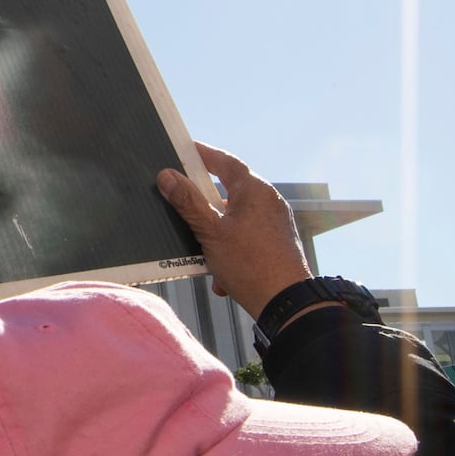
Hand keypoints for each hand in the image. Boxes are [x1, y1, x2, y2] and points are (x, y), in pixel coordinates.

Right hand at [157, 142, 311, 319]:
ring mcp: (276, 222)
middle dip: (205, 202)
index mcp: (255, 191)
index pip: (226, 161)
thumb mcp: (210, 232)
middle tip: (184, 199)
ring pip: (237, 217)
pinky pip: (248, 236)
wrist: (287, 305)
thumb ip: (188, 202)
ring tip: (203, 250)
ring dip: (217, 233)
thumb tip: (167, 176)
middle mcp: (269, 201)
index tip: (186, 150)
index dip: (204, 154)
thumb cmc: (251, 266)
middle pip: (230, 190)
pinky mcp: (278, 242)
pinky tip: (222, 272)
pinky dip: (232, 248)